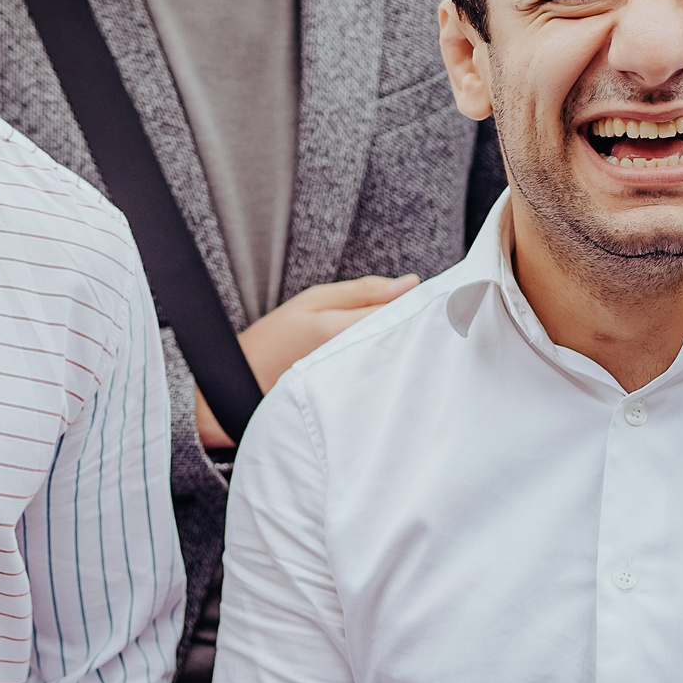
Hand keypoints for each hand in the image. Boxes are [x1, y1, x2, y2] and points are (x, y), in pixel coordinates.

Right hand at [194, 274, 419, 448]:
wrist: (242, 388)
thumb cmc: (274, 341)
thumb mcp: (312, 302)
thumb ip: (362, 292)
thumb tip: (410, 283)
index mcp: (343, 332)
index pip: (402, 312)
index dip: (424, 302)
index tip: (440, 292)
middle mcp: (357, 362)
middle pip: (408, 340)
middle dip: (422, 325)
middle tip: (434, 311)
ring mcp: (360, 384)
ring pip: (401, 357)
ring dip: (410, 343)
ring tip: (414, 331)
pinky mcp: (360, 399)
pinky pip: (388, 374)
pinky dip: (395, 361)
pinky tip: (394, 355)